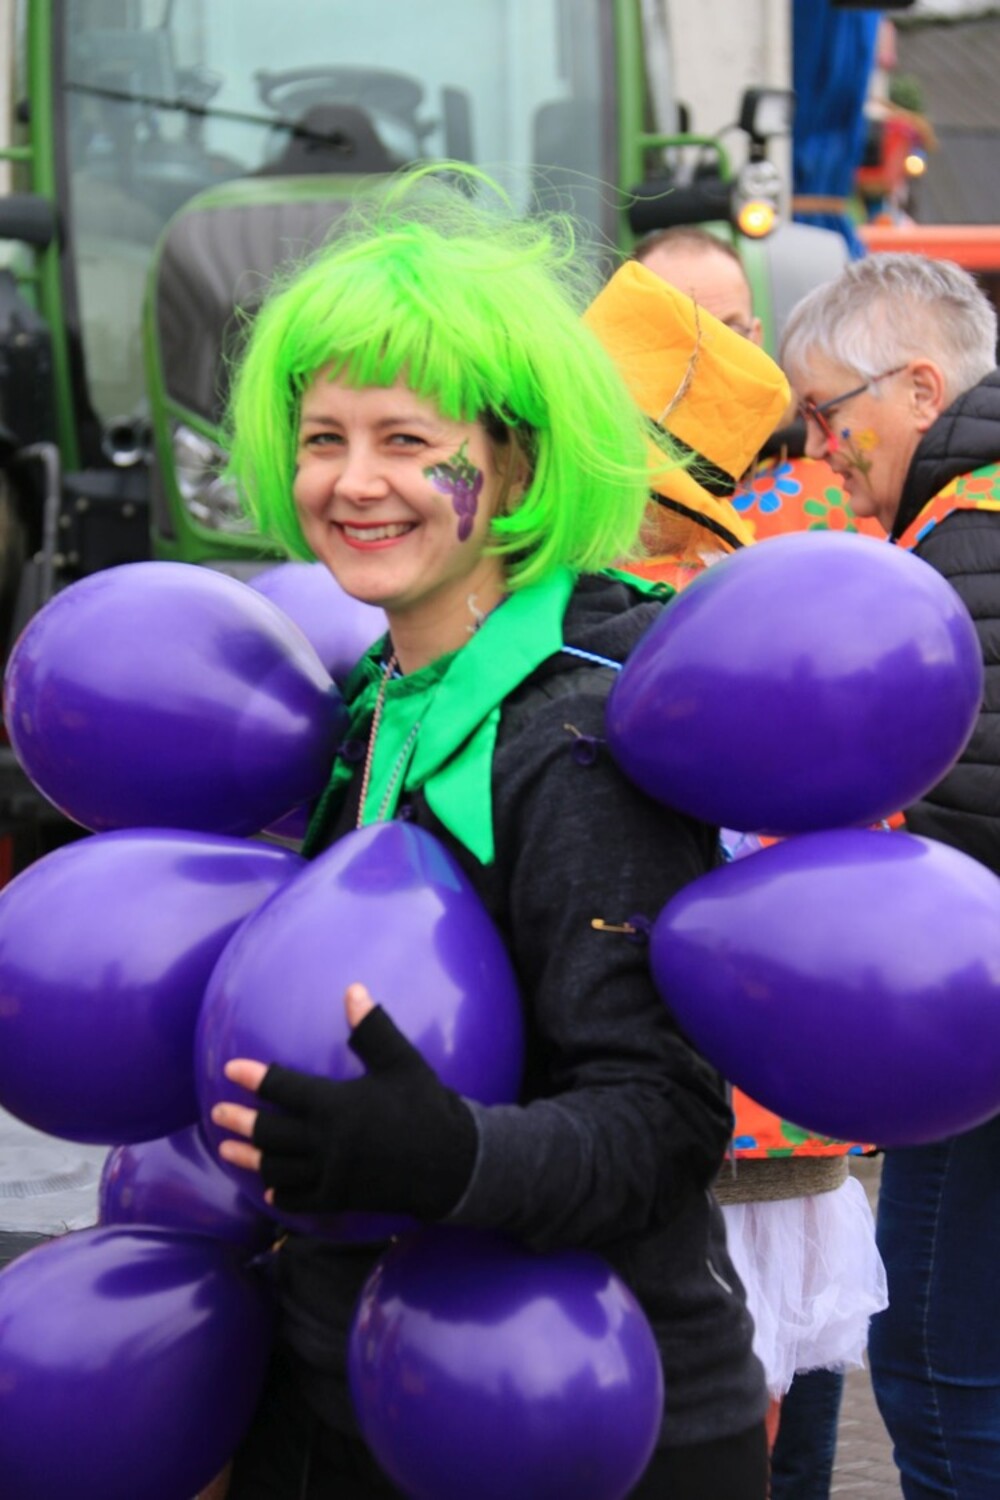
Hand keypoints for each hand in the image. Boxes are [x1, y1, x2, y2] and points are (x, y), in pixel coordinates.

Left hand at [212, 983, 477, 1219]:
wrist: (454, 1165)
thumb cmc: (427, 1107)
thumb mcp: (402, 1062)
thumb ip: (372, 1029)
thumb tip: (353, 990)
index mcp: (336, 1105)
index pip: (284, 1088)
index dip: (255, 1078)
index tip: (230, 1069)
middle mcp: (326, 1142)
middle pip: (271, 1132)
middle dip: (239, 1122)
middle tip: (216, 1113)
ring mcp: (332, 1174)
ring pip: (278, 1168)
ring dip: (250, 1159)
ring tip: (226, 1150)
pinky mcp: (342, 1198)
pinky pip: (302, 1199)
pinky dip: (283, 1194)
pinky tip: (271, 1189)